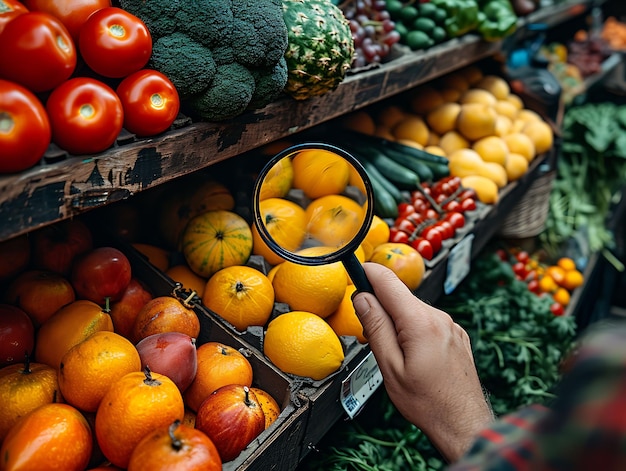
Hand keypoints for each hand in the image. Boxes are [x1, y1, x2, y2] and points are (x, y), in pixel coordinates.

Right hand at [352, 262, 494, 461]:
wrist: (463, 423)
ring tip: (393, 353)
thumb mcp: (390, 366)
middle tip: (368, 332)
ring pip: (413, 310)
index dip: (367, 273)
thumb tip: (362, 298)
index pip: (388, 282)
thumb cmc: (428, 402)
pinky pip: (427, 322)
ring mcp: (450, 326)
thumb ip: (375, 327)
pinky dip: (412, 329)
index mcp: (420, 322)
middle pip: (400, 296)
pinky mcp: (455, 335)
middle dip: (380, 306)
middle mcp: (439, 318)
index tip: (354, 271)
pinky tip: (411, 355)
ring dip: (396, 321)